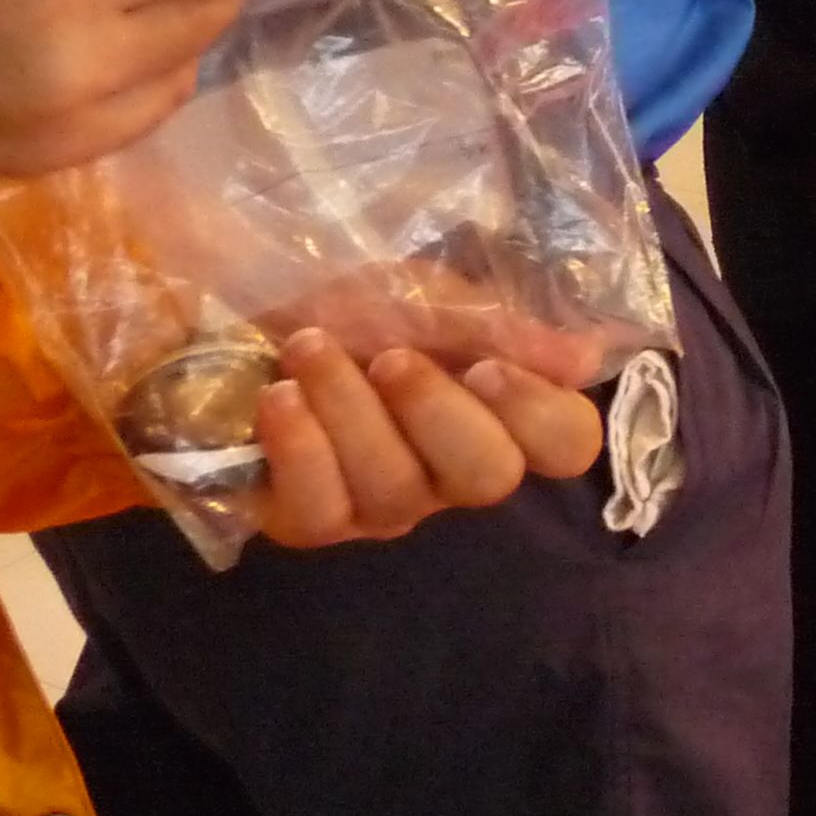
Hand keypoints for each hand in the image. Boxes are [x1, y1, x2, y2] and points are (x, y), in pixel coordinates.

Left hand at [253, 327, 605, 548]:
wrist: (230, 306)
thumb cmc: (344, 301)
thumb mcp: (424, 294)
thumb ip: (499, 326)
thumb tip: (585, 360)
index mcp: (497, 411)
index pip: (566, 443)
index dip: (539, 413)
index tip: (488, 366)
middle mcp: (451, 471)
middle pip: (488, 477)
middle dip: (437, 413)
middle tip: (390, 357)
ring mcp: (383, 504)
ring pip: (396, 489)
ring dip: (350, 408)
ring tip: (308, 347)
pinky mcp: (310, 521)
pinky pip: (322, 509)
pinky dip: (301, 446)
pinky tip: (278, 397)